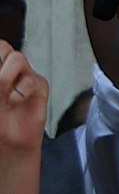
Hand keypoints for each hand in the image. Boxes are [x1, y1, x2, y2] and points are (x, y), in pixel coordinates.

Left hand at [0, 43, 48, 157]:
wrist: (10, 146)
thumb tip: (2, 79)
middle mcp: (6, 70)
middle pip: (2, 47)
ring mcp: (23, 77)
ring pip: (17, 58)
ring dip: (6, 77)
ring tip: (2, 96)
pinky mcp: (39, 87)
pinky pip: (32, 79)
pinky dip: (21, 91)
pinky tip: (13, 103)